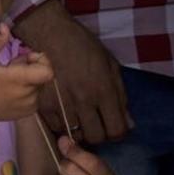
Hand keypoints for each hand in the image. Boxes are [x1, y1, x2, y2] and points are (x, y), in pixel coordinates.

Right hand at [0, 23, 53, 129]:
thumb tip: (4, 26)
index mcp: (18, 80)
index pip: (47, 70)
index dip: (41, 60)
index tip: (26, 57)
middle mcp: (28, 94)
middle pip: (43, 74)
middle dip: (32, 67)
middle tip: (12, 68)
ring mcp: (31, 104)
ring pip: (40, 84)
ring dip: (30, 78)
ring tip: (11, 81)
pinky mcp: (30, 111)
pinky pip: (37, 94)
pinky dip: (28, 89)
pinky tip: (12, 91)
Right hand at [12, 0, 131, 143]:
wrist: (53, 37)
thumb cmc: (86, 49)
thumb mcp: (111, 67)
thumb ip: (121, 97)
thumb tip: (129, 123)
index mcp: (104, 91)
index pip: (117, 130)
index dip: (118, 133)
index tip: (114, 127)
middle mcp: (84, 101)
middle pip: (95, 137)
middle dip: (99, 134)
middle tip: (96, 124)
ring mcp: (62, 104)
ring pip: (75, 134)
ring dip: (79, 129)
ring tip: (78, 118)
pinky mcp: (44, 104)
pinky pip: (56, 127)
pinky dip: (62, 124)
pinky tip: (64, 113)